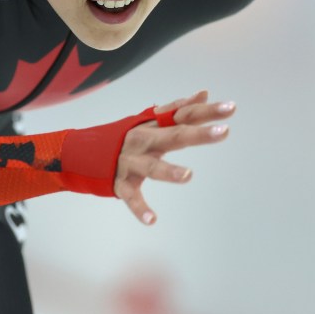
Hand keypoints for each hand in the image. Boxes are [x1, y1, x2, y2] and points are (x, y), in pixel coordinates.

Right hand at [114, 90, 234, 225]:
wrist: (83, 152)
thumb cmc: (127, 137)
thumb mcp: (151, 121)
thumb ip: (178, 109)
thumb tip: (205, 93)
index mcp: (153, 125)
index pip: (184, 115)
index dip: (207, 111)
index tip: (231, 108)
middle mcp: (143, 140)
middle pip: (174, 136)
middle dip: (198, 134)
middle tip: (224, 132)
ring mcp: (130, 162)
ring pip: (151, 167)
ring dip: (168, 171)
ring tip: (187, 176)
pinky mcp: (120, 183)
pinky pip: (131, 197)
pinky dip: (140, 209)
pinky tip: (152, 220)